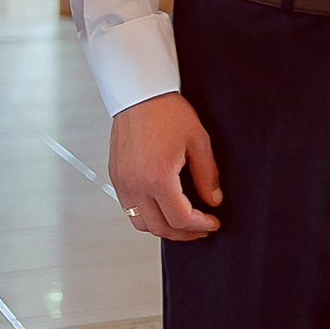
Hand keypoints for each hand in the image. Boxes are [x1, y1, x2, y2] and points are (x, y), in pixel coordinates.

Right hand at [110, 93, 221, 241]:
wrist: (140, 95)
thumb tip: (213, 199)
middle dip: (184, 233)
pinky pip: (129, 209)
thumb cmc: (166, 112)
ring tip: (183, 222)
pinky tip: (163, 207)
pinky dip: (147, 216)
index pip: (180, 218)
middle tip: (201, 229)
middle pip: (159, 228)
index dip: (200, 225)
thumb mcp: (198, 141)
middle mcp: (135, 185)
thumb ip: (207, 175)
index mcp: (157, 178)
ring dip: (163, 228)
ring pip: (141, 223)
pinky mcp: (116, 178)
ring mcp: (123, 183)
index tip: (212, 223)